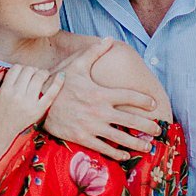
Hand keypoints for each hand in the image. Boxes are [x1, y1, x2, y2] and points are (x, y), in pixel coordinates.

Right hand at [0, 64, 63, 139]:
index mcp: (5, 91)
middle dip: (31, 70)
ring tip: (42, 76)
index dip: (20, 68)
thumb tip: (4, 70)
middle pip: (29, 71)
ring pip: (39, 77)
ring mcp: (29, 102)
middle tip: (33, 75)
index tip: (22, 73)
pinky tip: (61, 75)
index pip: (16, 69)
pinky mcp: (39, 110)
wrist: (0, 138)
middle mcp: (17, 95)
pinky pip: (51, 93)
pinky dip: (58, 82)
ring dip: (42, 73)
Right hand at [43, 41, 160, 159]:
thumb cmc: (58, 82)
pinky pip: (103, 148)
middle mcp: (99, 111)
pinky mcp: (82, 138)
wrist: (37, 102)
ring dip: (137, 144)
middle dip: (148, 126)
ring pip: (120, 138)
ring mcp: (92, 126)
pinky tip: (125, 156)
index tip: (154, 104)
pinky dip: (116, 154)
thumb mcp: (76, 64)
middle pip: (131, 120)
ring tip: (148, 147)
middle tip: (158, 130)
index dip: (145, 101)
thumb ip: (94, 52)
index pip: (130, 96)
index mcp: (101, 93)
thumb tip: (109, 39)